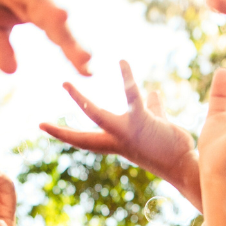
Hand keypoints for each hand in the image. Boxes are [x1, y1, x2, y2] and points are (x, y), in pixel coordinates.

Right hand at [39, 61, 201, 207]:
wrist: (186, 164)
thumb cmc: (172, 146)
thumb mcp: (157, 124)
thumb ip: (152, 108)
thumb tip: (151, 93)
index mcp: (116, 142)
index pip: (85, 139)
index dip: (63, 134)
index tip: (42, 126)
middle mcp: (117, 141)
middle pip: (82, 138)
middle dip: (61, 132)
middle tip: (38, 124)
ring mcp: (126, 133)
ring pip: (97, 116)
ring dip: (79, 101)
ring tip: (64, 85)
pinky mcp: (142, 121)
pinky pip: (131, 96)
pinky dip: (126, 77)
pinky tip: (122, 62)